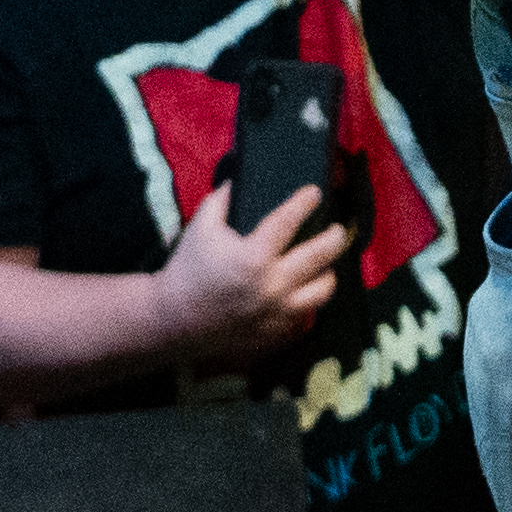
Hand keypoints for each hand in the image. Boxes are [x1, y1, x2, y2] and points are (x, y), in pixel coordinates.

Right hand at [154, 181, 352, 365]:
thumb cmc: (187, 269)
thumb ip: (223, 199)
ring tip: (325, 263)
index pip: (289, 221)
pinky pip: (306, 315)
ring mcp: (277, 312)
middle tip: (337, 228)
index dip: (305, 202)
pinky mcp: (275, 331)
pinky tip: (305, 288)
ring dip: (328, 273)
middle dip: (335, 238)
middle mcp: (271, 285)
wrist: (174, 319)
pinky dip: (309, 299)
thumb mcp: (201, 227)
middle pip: (319, 256)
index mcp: (253, 256)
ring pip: (322, 291)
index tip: (314, 193)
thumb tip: (241, 179)